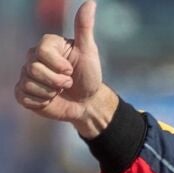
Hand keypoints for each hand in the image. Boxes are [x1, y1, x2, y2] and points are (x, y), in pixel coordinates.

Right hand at [14, 0, 104, 125]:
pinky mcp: (23, 92)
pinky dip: (41, 101)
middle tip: (69, 83)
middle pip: (33, 68)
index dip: (59, 65)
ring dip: (50, 92)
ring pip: (29, 83)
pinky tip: (50, 99)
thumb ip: (84, 27)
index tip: (71, 70)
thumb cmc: (89, 75)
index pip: (42, 51)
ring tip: (60, 91)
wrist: (87, 102)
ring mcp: (26, 74)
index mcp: (47, 45)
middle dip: (57, 81)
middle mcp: (33, 57)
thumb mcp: (89, 51)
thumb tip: (90, 2)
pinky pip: (24, 96)